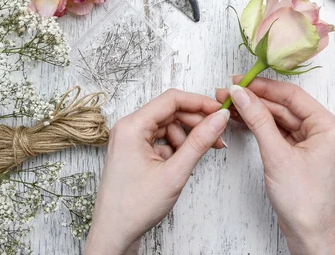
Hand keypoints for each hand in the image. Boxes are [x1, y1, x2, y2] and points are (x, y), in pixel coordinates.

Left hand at [84, 89, 228, 254]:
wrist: (115, 234)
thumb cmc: (134, 207)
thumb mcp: (175, 172)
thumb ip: (199, 142)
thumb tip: (219, 119)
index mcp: (132, 126)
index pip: (171, 99)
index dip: (199, 103)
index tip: (220, 111)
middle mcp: (128, 128)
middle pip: (170, 112)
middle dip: (196, 123)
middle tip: (217, 136)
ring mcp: (130, 140)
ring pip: (168, 126)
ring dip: (187, 137)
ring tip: (199, 155)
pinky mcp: (134, 152)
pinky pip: (161, 139)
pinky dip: (176, 148)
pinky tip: (182, 163)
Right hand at [216, 78, 334, 254]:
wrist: (308, 233)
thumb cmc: (304, 201)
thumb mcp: (277, 155)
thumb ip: (258, 120)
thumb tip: (242, 94)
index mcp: (329, 126)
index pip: (293, 96)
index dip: (263, 87)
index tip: (240, 81)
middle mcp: (323, 129)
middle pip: (285, 105)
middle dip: (256, 99)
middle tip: (229, 93)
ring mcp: (312, 141)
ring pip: (280, 118)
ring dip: (256, 112)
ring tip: (230, 104)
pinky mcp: (300, 151)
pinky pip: (279, 131)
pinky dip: (261, 126)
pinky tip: (242, 119)